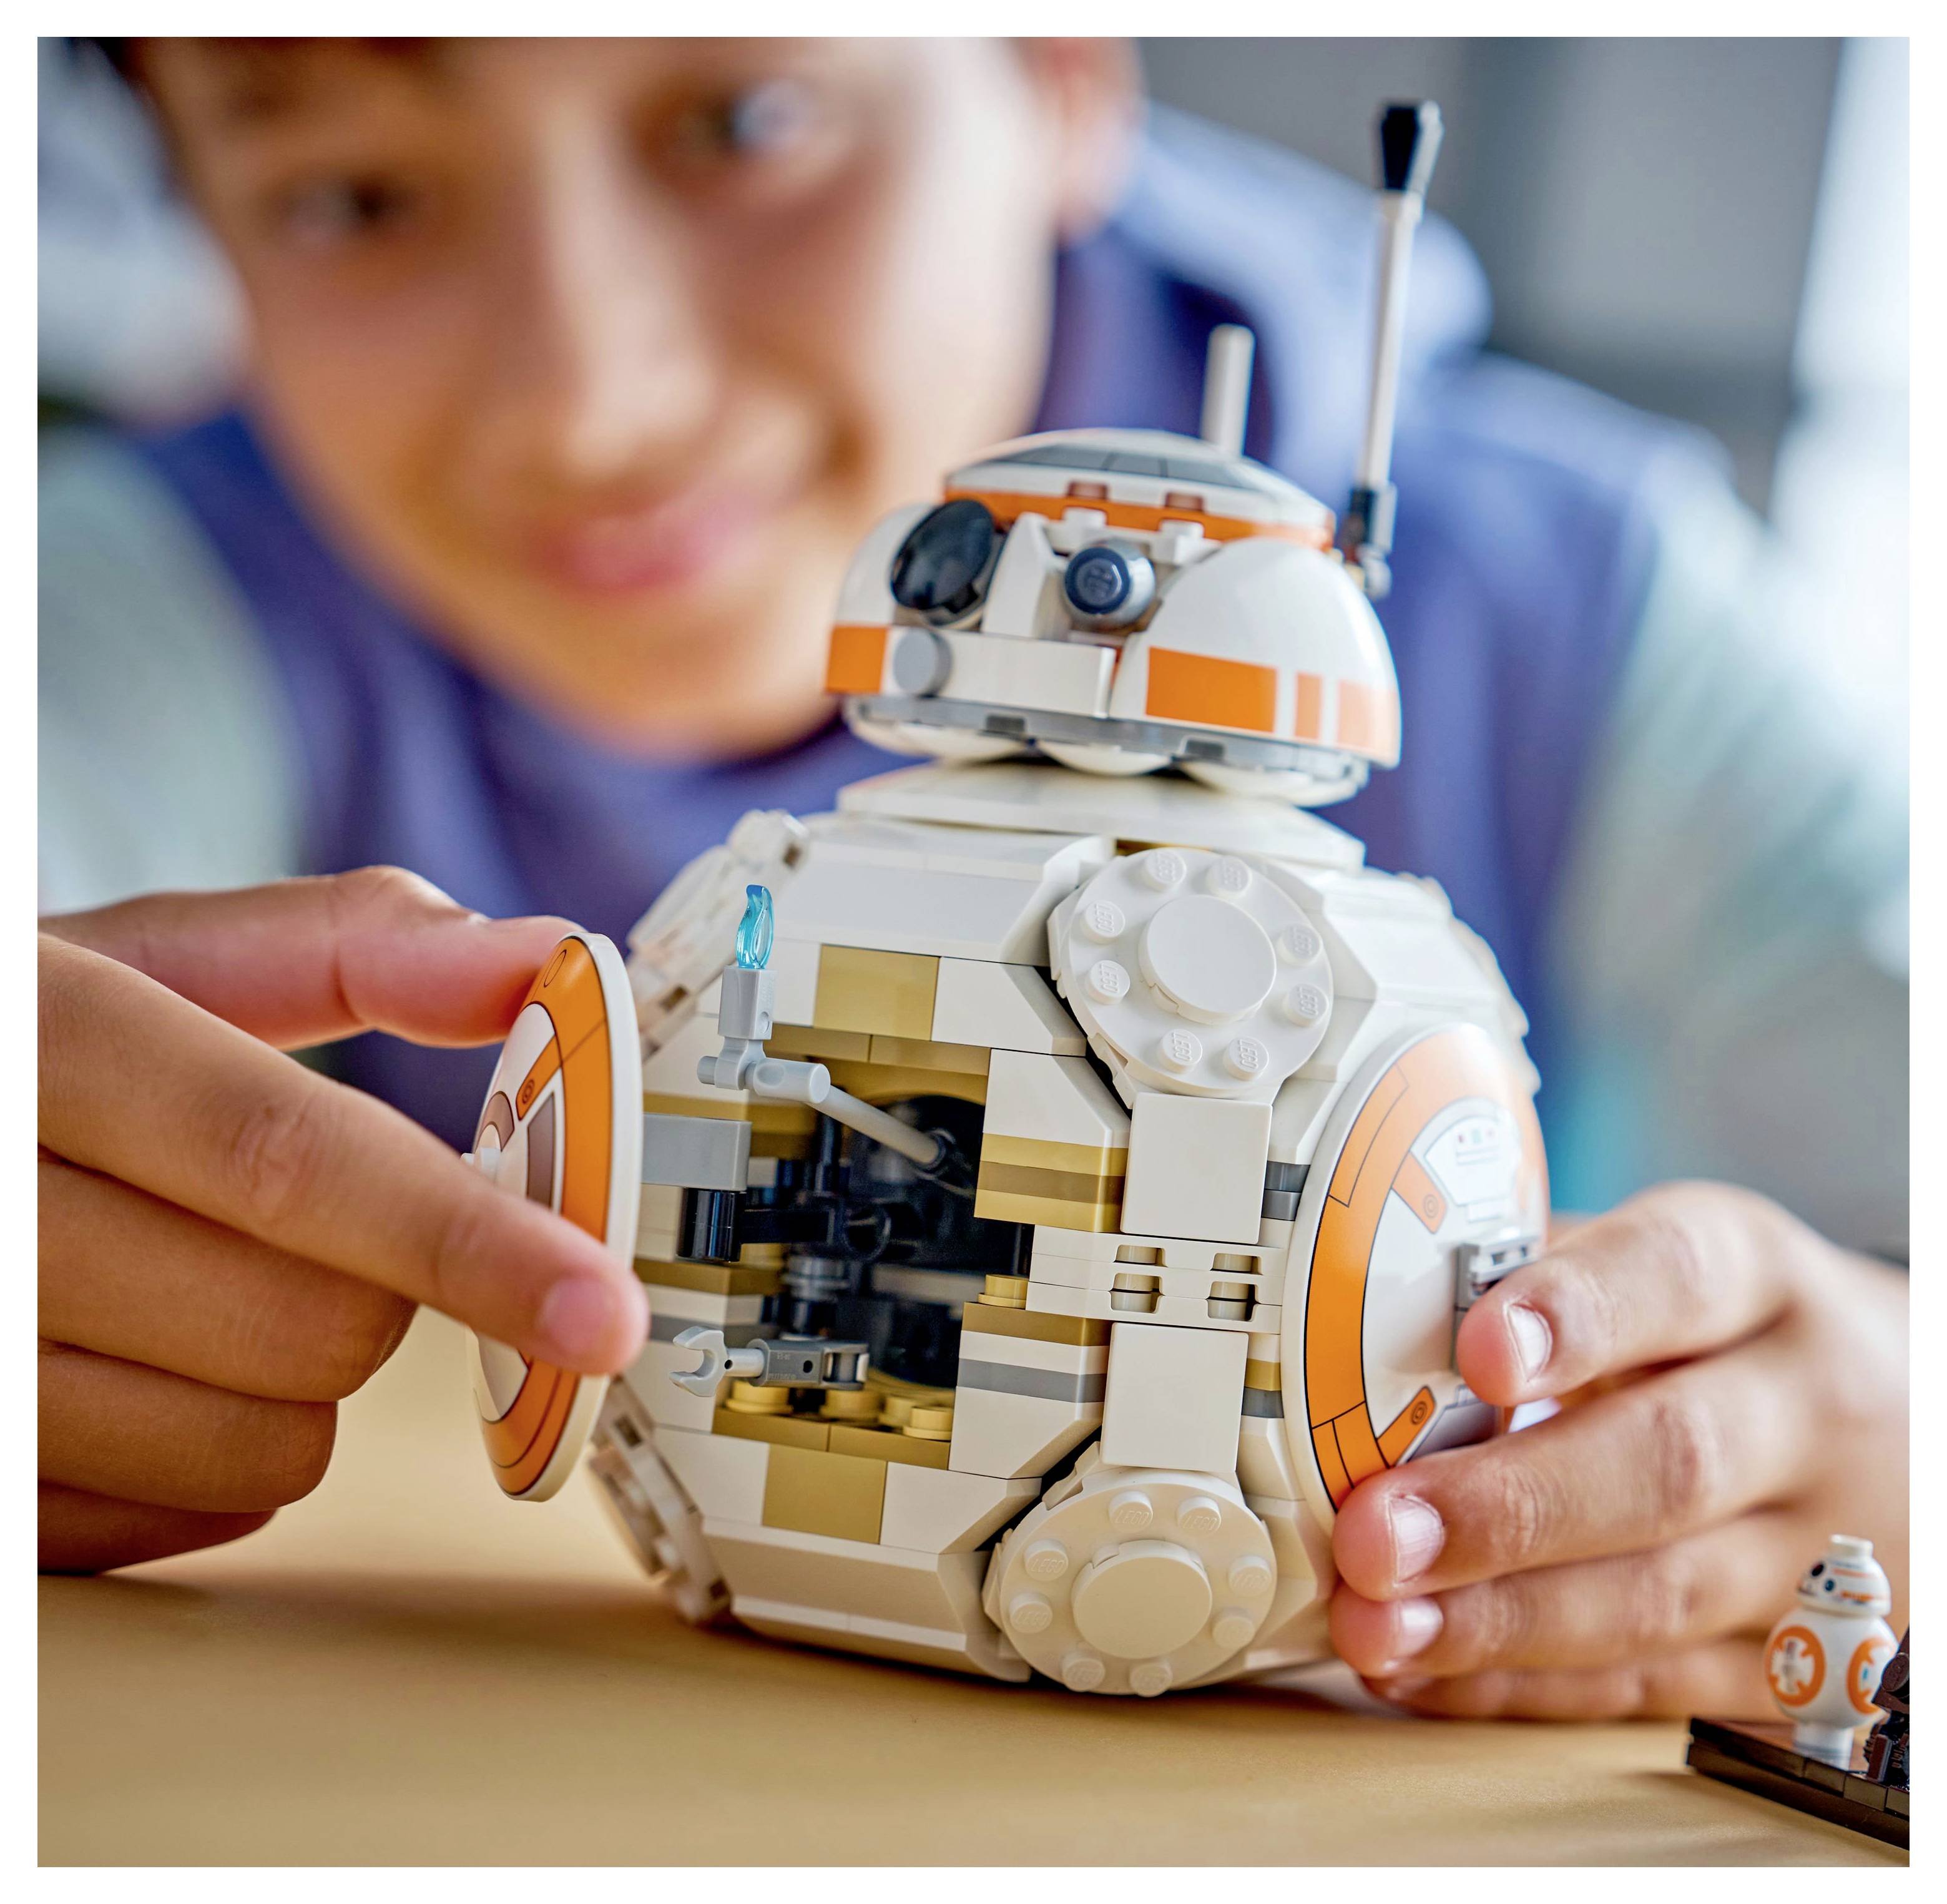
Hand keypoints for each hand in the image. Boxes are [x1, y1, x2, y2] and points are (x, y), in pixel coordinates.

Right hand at [39, 869, 648, 1572]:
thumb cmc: (44, 1044)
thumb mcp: (157, 958)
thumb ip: (353, 944)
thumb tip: (544, 956)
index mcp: (45, 1037)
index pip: (286, 1160)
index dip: (466, 1242)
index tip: (602, 1310)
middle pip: (308, 1325)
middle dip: (383, 1291)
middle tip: (320, 1231)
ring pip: (255, 1450)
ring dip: (298, 1387)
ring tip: (209, 1288)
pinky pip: (173, 1526)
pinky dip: (208, 1461)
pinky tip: (151, 1360)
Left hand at [1327, 1182, 1907, 1718]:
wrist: (1913, 1431)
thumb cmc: (1728, 1330)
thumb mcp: (1664, 1264)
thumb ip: (1531, 1265)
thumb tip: (1357, 1285)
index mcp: (1757, 1281)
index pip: (1676, 1279)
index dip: (1576, 1313)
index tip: (1478, 1347)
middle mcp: (1803, 1411)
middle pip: (1667, 1463)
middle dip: (1509, 1507)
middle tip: (1377, 1531)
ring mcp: (1814, 1552)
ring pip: (1659, 1594)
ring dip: (1500, 1619)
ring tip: (1373, 1622)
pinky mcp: (1790, 1663)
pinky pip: (1651, 1686)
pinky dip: (1525, 1685)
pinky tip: (1421, 1672)